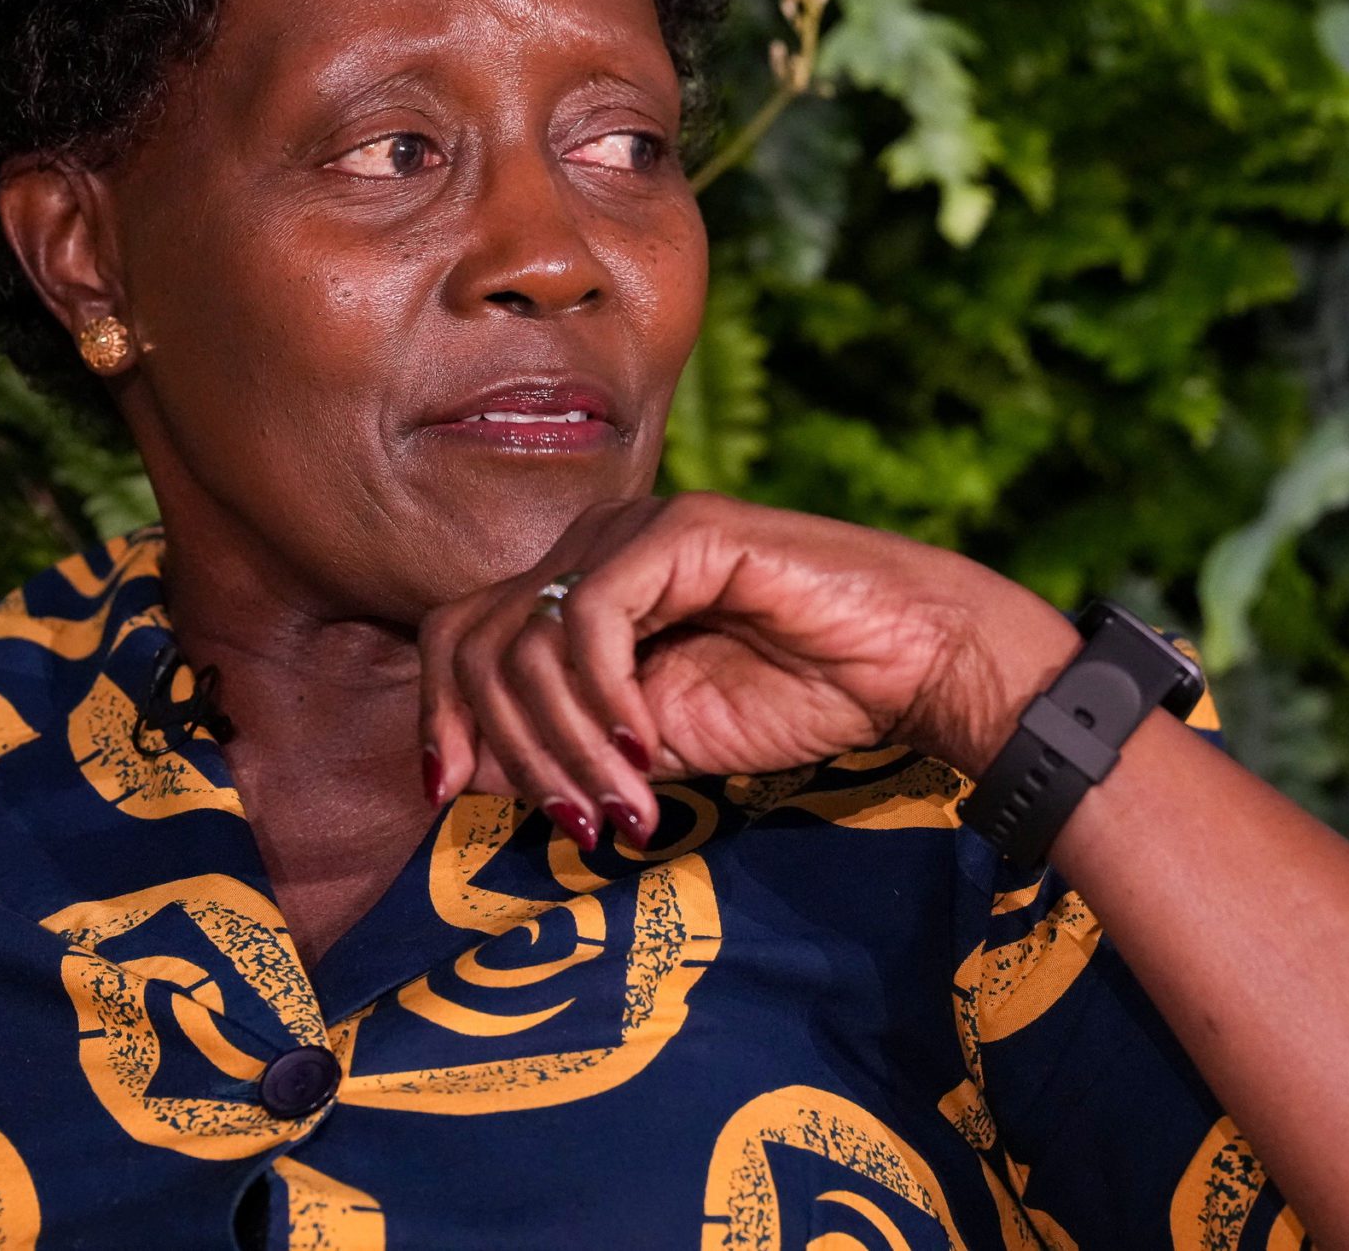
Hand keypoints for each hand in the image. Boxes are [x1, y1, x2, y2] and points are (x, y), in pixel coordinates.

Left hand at [414, 491, 1080, 848]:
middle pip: (472, 639)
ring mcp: (632, 528)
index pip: (458, 638)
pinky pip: (591, 617)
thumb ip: (565, 749)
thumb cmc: (796, 697)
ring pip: (527, 640)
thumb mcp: (651, 746)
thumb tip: (463, 774)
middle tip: (574, 822)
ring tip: (625, 807)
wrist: (909, 664)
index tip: (448, 799)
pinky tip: (646, 747)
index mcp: (577, 590)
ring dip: (567, 745)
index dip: (439, 716)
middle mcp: (591, 547)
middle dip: (508, 748)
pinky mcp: (681, 526)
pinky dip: (604, 698)